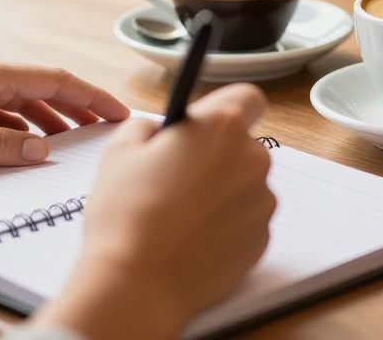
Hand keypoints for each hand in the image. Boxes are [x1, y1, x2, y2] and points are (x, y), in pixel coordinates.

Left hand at [0, 57, 129, 174]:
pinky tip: (29, 150)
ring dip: (52, 121)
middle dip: (79, 108)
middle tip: (108, 130)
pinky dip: (24, 131)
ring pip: (25, 103)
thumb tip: (42, 150)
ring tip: (75, 144)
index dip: (91, 96)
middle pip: (45, 89)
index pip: (55, 80)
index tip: (119, 112)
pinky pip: (3, 116)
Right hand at [33, 83, 275, 339]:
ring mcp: (262, 201)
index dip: (224, 109)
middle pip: (243, 145)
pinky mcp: (262, 238)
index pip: (246, 98)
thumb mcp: (120, 151)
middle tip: (177, 177)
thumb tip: (161, 131)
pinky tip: (192, 238)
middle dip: (216, 155)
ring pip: (245, 184)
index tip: (205, 125)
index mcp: (221, 127)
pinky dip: (226, 224)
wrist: (137, 284)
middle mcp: (253, 159)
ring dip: (222, 191)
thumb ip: (148, 126)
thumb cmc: (126, 215)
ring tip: (179, 214)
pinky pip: (247, 219)